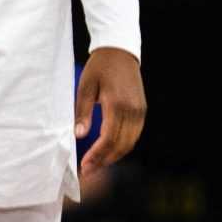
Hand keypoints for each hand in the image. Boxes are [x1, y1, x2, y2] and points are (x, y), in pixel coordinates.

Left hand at [75, 47, 146, 176]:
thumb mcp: (85, 87)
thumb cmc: (100, 67)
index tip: (85, 165)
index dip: (97, 155)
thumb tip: (79, 135)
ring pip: (130, 143)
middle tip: (89, 170)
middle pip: (120, 145)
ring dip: (114, 156)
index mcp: (116, 104)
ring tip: (97, 163)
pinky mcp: (142, 110)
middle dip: (104, 161)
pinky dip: (123, 146)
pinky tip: (110, 151)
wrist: (120, 51)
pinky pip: (134, 135)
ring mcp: (140, 111)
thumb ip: (83, 112)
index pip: (108, 138)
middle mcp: (132, 110)